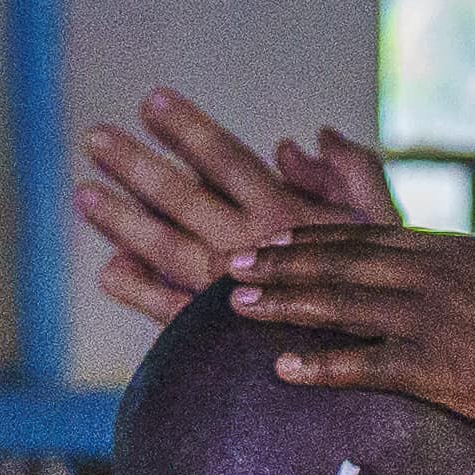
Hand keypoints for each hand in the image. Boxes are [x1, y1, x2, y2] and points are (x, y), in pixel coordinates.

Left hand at [76, 91, 390, 320]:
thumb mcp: (385, 224)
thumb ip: (351, 174)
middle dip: (135, 164)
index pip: (224, 158)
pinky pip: (165, 310)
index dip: (186, 128)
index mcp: (284, 214)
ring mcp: (226, 295)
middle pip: (179, 196)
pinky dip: (136, 288)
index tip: (151, 101)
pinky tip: (110, 269)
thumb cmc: (390, 292)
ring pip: (162, 247)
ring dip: (120, 220)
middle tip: (95, 138)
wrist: (379, 374)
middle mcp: (248, 249)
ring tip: (84, 195)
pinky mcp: (218, 341)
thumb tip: (300, 141)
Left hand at [222, 225, 474, 434]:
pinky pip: (364, 365)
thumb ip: (470, 260)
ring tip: (238, 305)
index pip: (364, 237)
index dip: (312, 239)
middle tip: (233, 264)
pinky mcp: (434, 366)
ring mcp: (428, 319)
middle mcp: (430, 276)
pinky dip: (320, 365)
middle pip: (339, 264)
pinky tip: (282, 369)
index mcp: (448, 250)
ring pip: (340, 305)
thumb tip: (451, 258)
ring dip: (284, 304)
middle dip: (281, 264)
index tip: (274, 240)